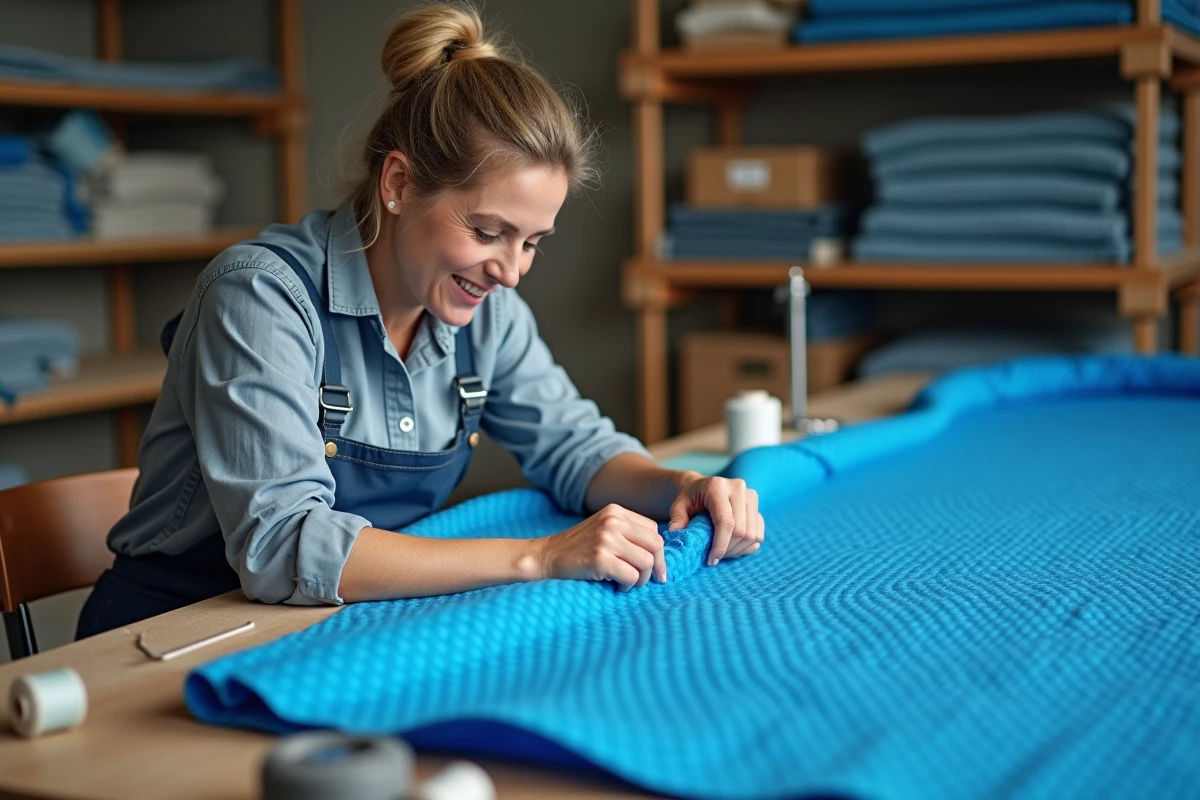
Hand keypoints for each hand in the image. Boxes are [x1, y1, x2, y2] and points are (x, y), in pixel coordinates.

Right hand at [536, 504, 666, 590]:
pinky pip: (631, 576)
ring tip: (627, 582)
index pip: (653, 530)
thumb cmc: (578, 548)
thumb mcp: (603, 529)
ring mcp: (606, 539)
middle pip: (655, 545)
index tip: (654, 568)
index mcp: (616, 511)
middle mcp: (613, 521)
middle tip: (646, 580)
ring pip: (646, 562)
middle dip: (655, 566)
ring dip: (641, 579)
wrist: (546, 556)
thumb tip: (660, 555)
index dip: (657, 552)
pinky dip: (628, 586)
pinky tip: (617, 586)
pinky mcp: (600, 559)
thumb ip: (628, 533)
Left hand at [668, 473, 763, 566]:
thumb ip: (677, 519)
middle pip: (741, 530)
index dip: (720, 545)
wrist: (702, 487)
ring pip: (752, 534)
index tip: (711, 560)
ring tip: (722, 552)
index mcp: (717, 487)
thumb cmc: (689, 499)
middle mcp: (738, 488)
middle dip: (728, 549)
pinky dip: (747, 546)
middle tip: (714, 557)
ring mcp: (751, 496)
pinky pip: (759, 534)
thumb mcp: (678, 506)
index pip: (726, 522)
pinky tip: (733, 547)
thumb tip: (676, 534)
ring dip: (737, 549)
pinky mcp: (757, 506)